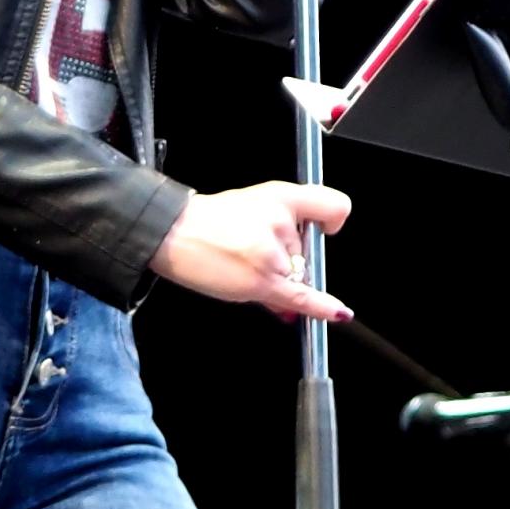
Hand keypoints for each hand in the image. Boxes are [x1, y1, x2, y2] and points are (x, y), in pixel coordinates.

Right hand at [150, 180, 353, 320]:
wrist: (171, 232)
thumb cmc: (207, 222)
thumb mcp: (252, 203)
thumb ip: (285, 229)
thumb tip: (308, 266)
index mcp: (281, 195)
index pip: (332, 206)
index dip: (332, 221)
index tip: (326, 229)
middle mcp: (281, 221)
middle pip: (308, 253)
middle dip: (286, 261)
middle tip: (248, 250)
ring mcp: (272, 252)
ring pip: (297, 276)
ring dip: (276, 280)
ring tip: (240, 265)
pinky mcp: (262, 279)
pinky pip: (302, 297)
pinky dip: (322, 307)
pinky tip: (338, 312)